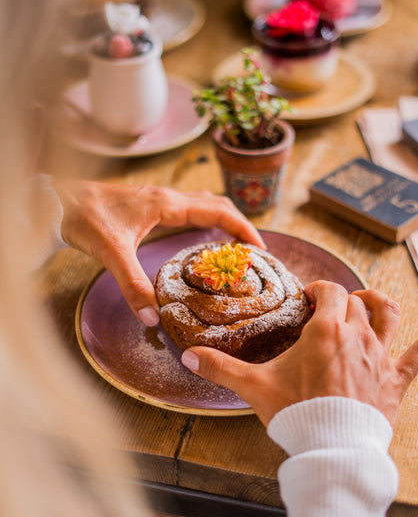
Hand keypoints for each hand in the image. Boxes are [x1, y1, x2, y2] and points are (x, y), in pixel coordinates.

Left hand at [55, 180, 264, 325]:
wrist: (57, 201)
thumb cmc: (85, 218)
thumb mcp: (111, 253)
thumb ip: (132, 286)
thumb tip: (153, 318)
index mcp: (167, 204)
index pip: (218, 211)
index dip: (243, 229)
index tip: (260, 248)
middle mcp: (167, 198)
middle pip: (217, 204)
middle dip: (239, 225)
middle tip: (253, 251)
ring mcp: (158, 199)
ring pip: (203, 203)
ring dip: (223, 220)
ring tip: (234, 246)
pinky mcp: (149, 205)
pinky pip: (188, 209)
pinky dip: (204, 221)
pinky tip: (200, 239)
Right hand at [181, 281, 417, 425]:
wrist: (331, 451)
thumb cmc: (295, 415)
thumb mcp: (254, 388)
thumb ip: (219, 368)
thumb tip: (186, 356)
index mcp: (326, 330)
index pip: (328, 291)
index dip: (317, 290)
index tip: (306, 299)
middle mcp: (357, 336)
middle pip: (354, 302)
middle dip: (340, 300)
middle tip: (325, 312)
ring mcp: (380, 356)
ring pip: (388, 315)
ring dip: (379, 302)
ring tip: (369, 300)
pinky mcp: (395, 378)